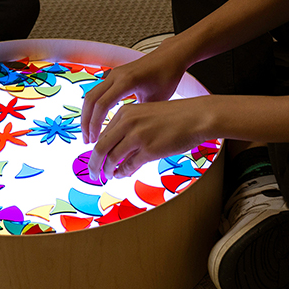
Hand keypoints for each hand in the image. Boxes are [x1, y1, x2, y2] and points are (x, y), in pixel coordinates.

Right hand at [80, 49, 185, 144]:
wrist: (169, 57)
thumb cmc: (166, 77)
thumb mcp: (156, 101)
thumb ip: (139, 117)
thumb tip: (128, 137)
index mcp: (126, 81)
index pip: (102, 105)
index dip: (95, 125)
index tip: (95, 141)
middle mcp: (116, 75)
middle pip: (90, 99)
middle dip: (86, 122)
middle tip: (87, 140)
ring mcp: (113, 74)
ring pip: (91, 95)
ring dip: (87, 115)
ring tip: (89, 133)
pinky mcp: (114, 75)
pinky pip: (98, 92)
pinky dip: (94, 108)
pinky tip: (97, 121)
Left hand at [87, 97, 215, 181]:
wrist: (196, 117)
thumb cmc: (173, 117)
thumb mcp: (145, 115)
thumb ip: (129, 129)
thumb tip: (115, 151)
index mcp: (125, 112)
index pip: (103, 134)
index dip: (96, 150)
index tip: (95, 159)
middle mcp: (128, 122)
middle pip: (100, 148)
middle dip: (94, 164)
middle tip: (92, 174)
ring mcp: (137, 136)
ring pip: (112, 159)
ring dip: (107, 171)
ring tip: (107, 176)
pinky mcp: (149, 149)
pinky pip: (129, 166)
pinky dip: (122, 173)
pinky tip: (121, 175)